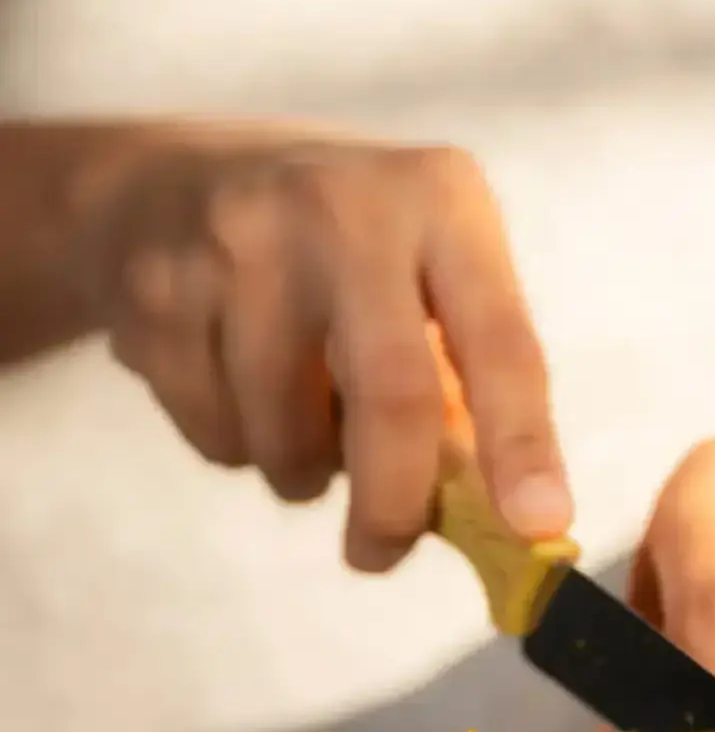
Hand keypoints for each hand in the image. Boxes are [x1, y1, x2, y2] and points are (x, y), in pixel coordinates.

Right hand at [83, 134, 569, 570]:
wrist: (167, 179)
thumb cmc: (344, 250)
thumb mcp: (427, 272)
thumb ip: (468, 381)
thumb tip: (509, 520)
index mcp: (442, 200)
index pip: (502, 343)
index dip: (524, 444)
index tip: (540, 526)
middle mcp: (344, 206)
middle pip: (392, 396)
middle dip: (395, 503)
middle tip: (382, 553)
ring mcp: (240, 241)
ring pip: (288, 433)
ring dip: (304, 474)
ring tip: (305, 434)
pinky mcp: (156, 288)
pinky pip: (215, 432)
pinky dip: (240, 449)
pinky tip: (240, 392)